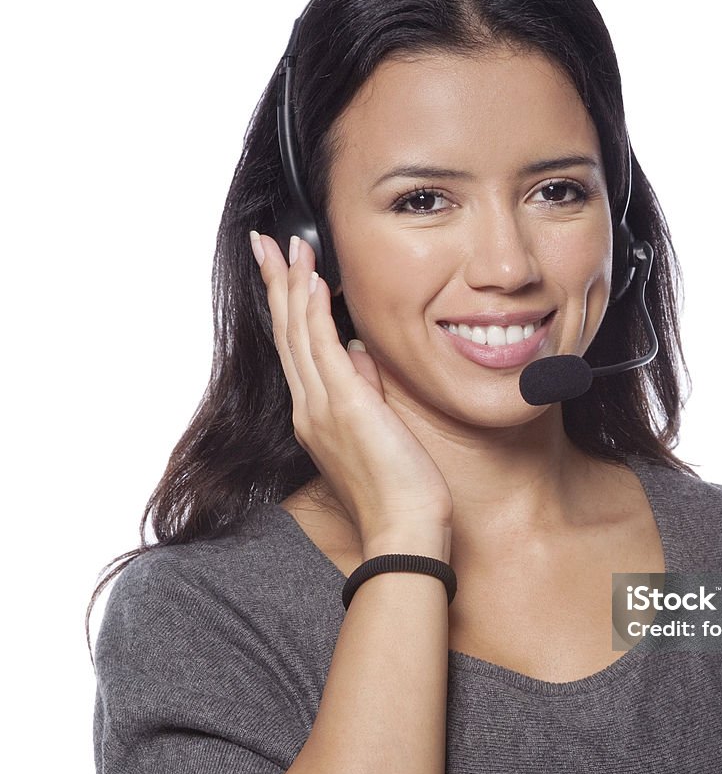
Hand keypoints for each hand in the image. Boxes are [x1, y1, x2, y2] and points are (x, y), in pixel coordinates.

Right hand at [250, 231, 453, 546]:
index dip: (287, 306)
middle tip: (265, 243)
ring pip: (299, 333)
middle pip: (287, 333)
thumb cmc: (396, 491)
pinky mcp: (344, 405)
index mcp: (315, 415)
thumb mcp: (378, 431)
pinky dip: (314, 310)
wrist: (403, 530)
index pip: (297, 349)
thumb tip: (359, 353)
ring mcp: (321, 406)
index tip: (281, 272)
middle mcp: (309, 408)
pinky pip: (322, 347)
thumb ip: (365, 389)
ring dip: (293, 284)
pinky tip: (312, 279)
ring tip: (289, 246)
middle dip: (277, 283)